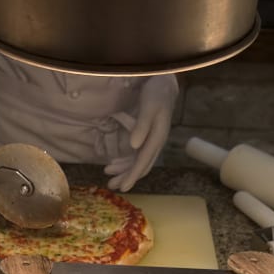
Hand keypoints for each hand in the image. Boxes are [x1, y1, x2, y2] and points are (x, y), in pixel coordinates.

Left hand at [104, 75, 178, 191]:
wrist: (164, 84)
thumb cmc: (156, 94)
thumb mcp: (149, 107)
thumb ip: (142, 125)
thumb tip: (134, 145)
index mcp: (157, 138)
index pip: (143, 162)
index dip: (133, 175)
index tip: (123, 188)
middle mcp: (155, 143)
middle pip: (140, 165)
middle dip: (126, 177)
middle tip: (111, 186)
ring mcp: (150, 141)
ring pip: (137, 161)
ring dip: (123, 169)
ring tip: (108, 175)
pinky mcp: (145, 137)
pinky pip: (135, 153)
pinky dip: (125, 160)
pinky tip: (113, 162)